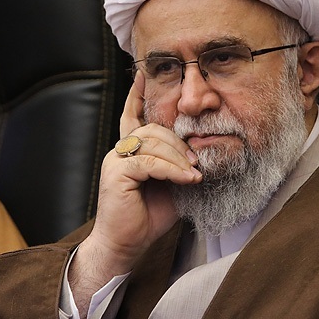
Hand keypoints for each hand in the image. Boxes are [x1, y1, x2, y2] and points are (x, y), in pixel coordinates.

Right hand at [69, 72, 200, 317]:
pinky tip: (186, 180)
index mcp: (130, 150)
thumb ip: (179, 167)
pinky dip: (172, 171)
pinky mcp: (117, 173)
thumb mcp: (171, 187)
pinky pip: (150, 163)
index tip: (141, 73)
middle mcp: (120, 150)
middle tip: (197, 163)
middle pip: (153, 129)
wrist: (126, 246)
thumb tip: (202, 156)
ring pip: (153, 143)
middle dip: (180, 143)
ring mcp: (116, 160)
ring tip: (194, 175)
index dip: (136, 95)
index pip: (133, 116)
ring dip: (179, 158)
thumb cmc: (148, 219)